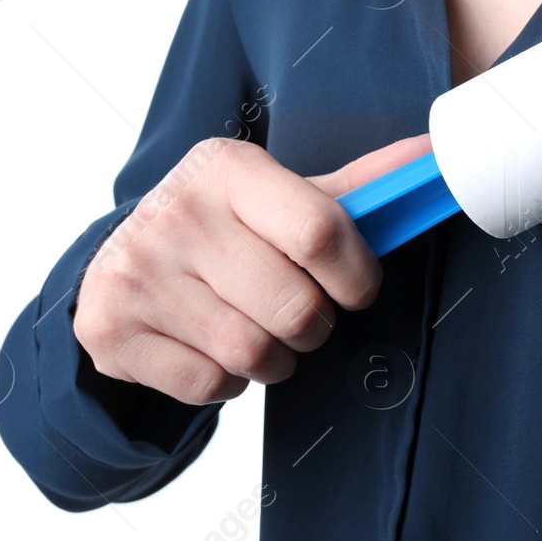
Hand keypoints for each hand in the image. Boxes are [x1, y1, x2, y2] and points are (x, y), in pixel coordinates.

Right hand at [72, 134, 431, 404]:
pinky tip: (211, 347)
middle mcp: (176, 210)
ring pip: (253, 352)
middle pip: (295, 307)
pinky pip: (208, 385)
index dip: (357, 276)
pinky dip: (226, 383)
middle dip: (313, 325)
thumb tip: (433, 156)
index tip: (356, 287)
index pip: (323, 233)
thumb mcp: (286, 198)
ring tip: (256, 330)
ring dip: (273, 359)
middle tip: (298, 313)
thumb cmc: (226, 230)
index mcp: (228, 168)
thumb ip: (361, 186)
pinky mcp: (108, 327)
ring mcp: (136, 270)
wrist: (119, 262)